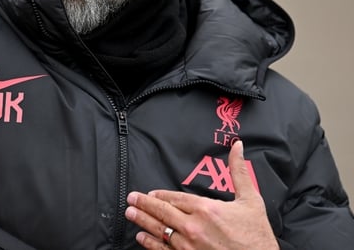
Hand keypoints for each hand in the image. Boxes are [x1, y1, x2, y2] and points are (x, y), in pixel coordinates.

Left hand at [124, 141, 277, 249]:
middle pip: (162, 213)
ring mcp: (189, 246)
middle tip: (130, 199)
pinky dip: (150, 244)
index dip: (160, 196)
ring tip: (130, 214)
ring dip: (142, 222)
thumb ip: (238, 172)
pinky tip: (141, 238)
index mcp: (206, 209)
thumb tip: (236, 146)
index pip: (175, 199)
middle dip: (143, 205)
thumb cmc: (258, 236)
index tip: (150, 194)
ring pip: (159, 231)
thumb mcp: (251, 200)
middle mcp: (193, 227)